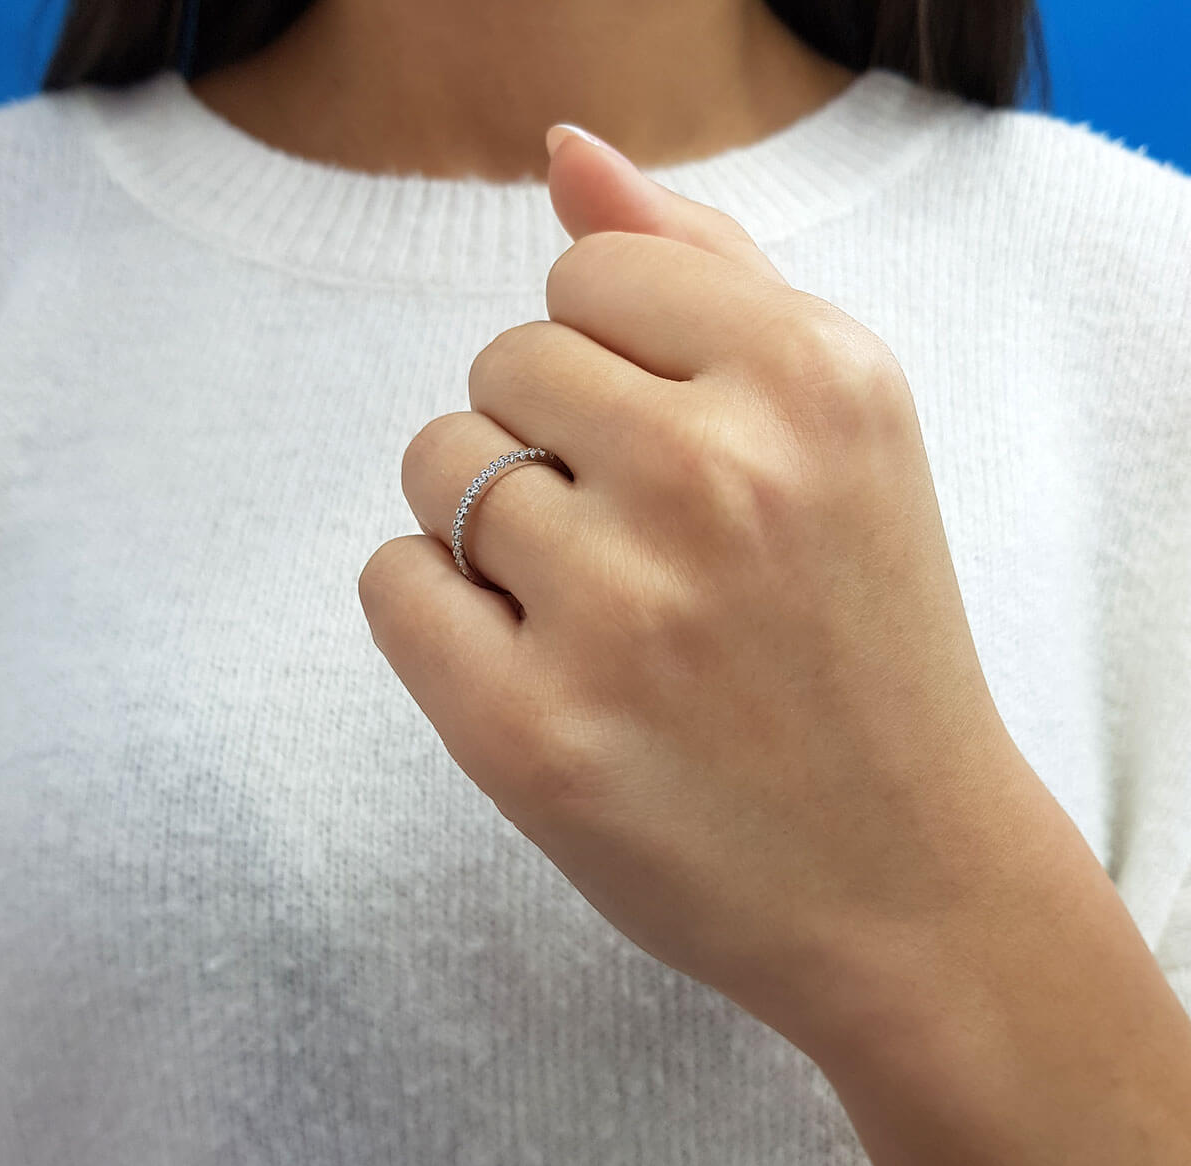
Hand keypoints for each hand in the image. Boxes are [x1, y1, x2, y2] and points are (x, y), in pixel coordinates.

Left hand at [358, 124, 1055, 1055]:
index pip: (589, 274)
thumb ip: (707, 268)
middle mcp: (722, 475)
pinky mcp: (531, 735)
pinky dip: (437, 609)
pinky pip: (392, 582)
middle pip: (503, 361)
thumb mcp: (841, 426)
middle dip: (550, 440)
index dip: (613, 362)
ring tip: (594, 610)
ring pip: (438, 463)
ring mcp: (622, 612)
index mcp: (817, 379)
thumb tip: (567, 155)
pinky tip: (527, 664)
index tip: (667, 447)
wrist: (906, 877)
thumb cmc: (864, 643)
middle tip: (642, 548)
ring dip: (490, 523)